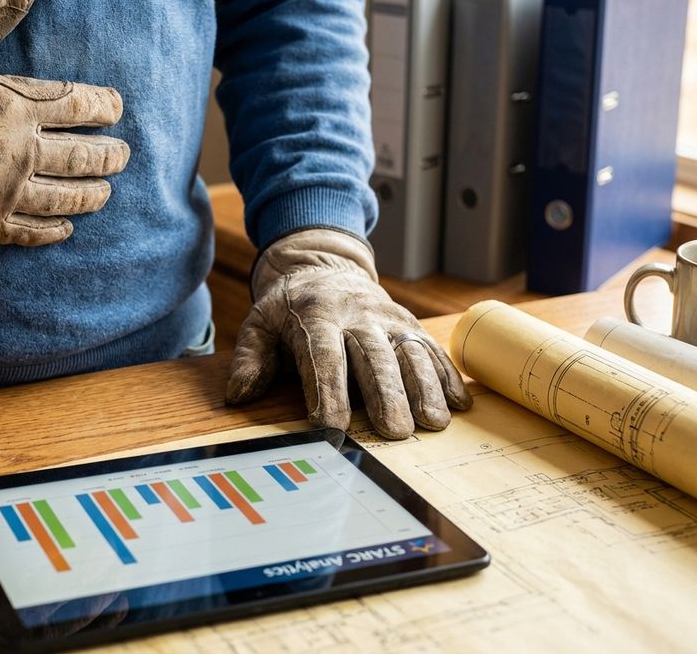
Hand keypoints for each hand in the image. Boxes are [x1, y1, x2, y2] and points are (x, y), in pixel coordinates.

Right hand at [0, 0, 128, 245]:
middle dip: (110, 156)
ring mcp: (0, 190)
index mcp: (16, 102)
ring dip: (91, 195)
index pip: (81, 105)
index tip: (116, 108)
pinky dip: (51, 231)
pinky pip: (27, 233)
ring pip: (64, 198)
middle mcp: (18, 149)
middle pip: (85, 157)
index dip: (106, 107)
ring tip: (105, 193)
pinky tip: (65, 229)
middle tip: (123, 156)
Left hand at [226, 228, 469, 438]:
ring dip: (423, 388)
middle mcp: (357, 315)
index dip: (328, 391)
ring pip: (409, 352)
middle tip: (395, 431)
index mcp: (316, 315)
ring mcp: (387, 318)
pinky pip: (430, 349)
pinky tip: (457, 404)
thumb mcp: (259, 322)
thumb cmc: (289, 307)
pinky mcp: (408, 323)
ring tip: (433, 422)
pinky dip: (446, 376)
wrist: (324, 265)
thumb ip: (251, 357)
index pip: (323, 356)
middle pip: (373, 356)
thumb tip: (239, 394)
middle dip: (386, 394)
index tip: (331, 427)